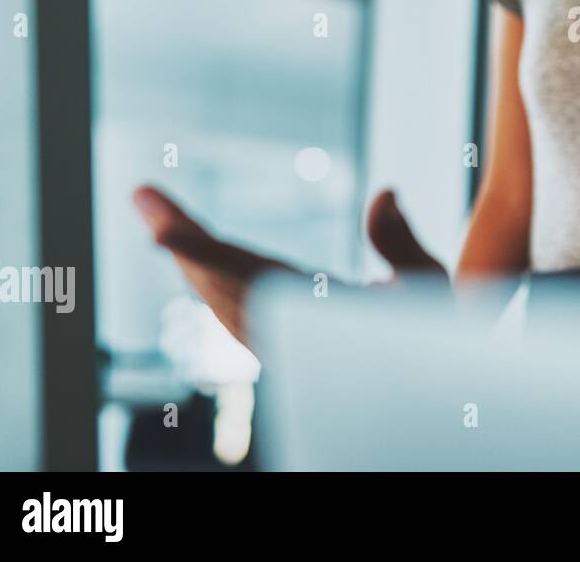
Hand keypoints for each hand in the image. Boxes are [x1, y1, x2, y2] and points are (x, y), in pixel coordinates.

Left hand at [135, 186, 444, 351]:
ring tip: (163, 215)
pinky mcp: (281, 347)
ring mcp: (283, 348)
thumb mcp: (430, 285)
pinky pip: (230, 312)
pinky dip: (207, 278)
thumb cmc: (434, 332)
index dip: (203, 254)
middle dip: (180, 242)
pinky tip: (192, 252)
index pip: (252, 280)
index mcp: (326, 322)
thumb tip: (384, 192)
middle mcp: (296, 340)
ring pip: (220, 302)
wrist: (429, 387)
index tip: (161, 233)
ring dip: (188, 259)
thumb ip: (400, 240)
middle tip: (145, 196)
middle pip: (221, 287)